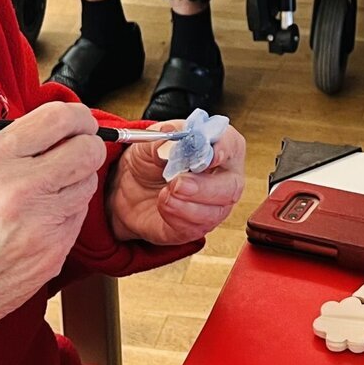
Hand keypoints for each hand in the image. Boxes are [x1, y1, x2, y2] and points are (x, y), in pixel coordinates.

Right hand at [0, 101, 107, 364]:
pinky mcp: (53, 253)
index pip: (59, 119)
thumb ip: (4, 154)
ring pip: (88, 184)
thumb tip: (42, 137)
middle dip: (86, 147)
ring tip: (49, 191)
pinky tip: (41, 220)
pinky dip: (67, 214)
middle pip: (87, 150)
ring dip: (76, 182)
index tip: (77, 122)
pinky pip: (77, 218)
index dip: (76, 117)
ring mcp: (41, 223)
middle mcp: (20, 187)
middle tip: (77, 151)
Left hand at [106, 121, 246, 244]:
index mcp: (218, 147)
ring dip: (186, 205)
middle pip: (231, 187)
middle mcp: (223, 178)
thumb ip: (164, 137)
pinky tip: (163, 206)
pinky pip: (195, 228)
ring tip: (164, 194)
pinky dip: (176, 217)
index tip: (211, 155)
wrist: (130, 186)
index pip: (232, 145)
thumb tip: (172, 136)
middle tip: (179, 183)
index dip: (225, 149)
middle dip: (205, 187)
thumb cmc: (151, 159)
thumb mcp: (150, 140)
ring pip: (214, 212)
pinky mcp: (196, 227)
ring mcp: (213, 206)